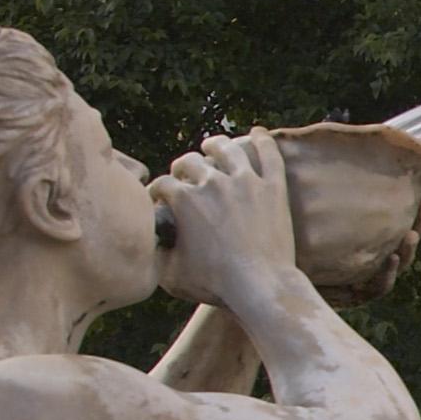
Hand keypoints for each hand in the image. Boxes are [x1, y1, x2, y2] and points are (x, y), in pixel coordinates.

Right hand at [153, 132, 300, 309]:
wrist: (262, 287)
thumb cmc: (216, 285)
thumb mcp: (171, 275)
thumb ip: (155, 255)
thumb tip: (146, 246)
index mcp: (184, 199)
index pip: (162, 184)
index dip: (157, 192)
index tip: (161, 199)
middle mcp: (212, 182)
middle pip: (190, 162)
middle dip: (182, 168)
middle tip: (185, 176)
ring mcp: (246, 182)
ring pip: (227, 149)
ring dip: (215, 145)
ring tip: (213, 146)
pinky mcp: (274, 188)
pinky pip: (269, 154)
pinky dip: (263, 141)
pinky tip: (258, 133)